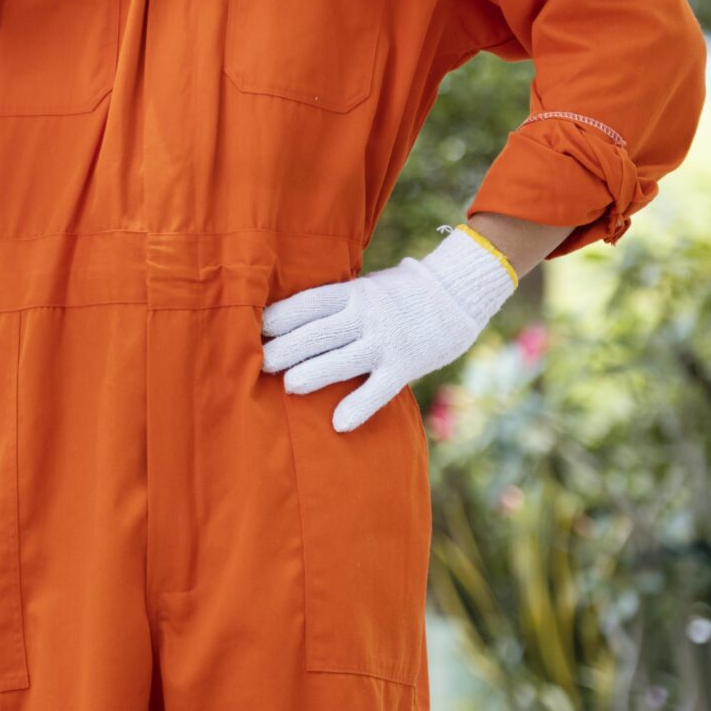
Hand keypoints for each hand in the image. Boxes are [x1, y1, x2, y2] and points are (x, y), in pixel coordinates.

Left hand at [260, 230, 516, 431]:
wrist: (458, 293)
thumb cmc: (400, 292)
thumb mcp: (365, 287)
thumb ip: (335, 302)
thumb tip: (286, 316)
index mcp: (351, 293)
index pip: (307, 304)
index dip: (279, 317)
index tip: (252, 329)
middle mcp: (366, 315)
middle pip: (319, 332)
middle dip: (287, 348)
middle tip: (258, 362)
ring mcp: (386, 340)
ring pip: (344, 359)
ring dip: (314, 373)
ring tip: (288, 385)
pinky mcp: (406, 364)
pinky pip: (379, 389)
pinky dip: (359, 406)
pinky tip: (339, 423)